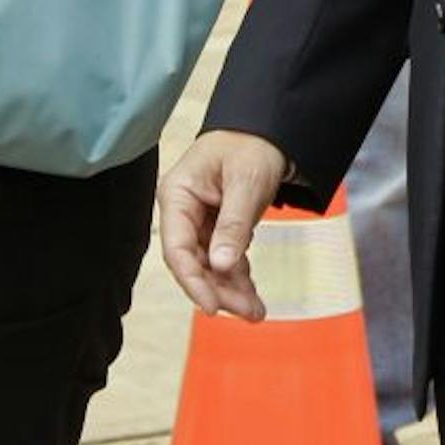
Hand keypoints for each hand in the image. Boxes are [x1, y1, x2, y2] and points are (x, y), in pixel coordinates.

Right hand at [157, 130, 290, 319]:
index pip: (176, 248)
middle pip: (192, 262)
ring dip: (230, 290)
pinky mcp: (216, 227)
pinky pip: (223, 259)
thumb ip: (233, 224)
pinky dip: (237, 278)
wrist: (268, 132)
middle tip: (249, 312)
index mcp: (177, 194)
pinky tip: (252, 297)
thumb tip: (222, 265)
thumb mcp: (246, 183)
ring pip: (209, 266)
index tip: (212, 307)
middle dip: (218, 290)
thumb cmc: (251, 146)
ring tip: (256, 312)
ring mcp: (199, 221)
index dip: (192, 281)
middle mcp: (183, 210)